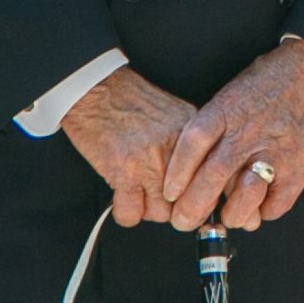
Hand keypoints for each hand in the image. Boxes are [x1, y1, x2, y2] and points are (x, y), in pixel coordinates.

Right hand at [62, 66, 196, 228]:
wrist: (97, 88)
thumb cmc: (129, 99)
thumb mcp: (173, 115)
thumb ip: (186, 145)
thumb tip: (195, 179)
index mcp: (191, 135)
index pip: (206, 181)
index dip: (195, 195)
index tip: (187, 201)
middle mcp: (176, 151)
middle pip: (184, 202)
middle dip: (170, 206)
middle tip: (156, 197)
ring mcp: (151, 163)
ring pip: (160, 213)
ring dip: (147, 209)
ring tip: (137, 195)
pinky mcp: (125, 173)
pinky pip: (131, 214)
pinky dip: (125, 213)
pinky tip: (122, 199)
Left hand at [160, 40, 303, 230]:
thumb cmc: (267, 84)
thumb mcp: (231, 94)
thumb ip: (212, 129)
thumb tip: (190, 171)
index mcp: (228, 109)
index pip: (194, 141)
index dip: (177, 172)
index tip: (169, 193)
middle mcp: (250, 131)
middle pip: (214, 174)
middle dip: (193, 206)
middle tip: (184, 220)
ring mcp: (276, 151)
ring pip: (244, 196)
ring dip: (231, 214)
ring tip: (227, 215)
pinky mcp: (300, 167)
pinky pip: (276, 205)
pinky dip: (262, 213)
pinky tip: (257, 206)